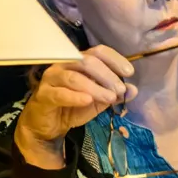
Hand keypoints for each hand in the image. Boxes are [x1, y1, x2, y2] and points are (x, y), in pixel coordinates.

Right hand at [15, 45, 137, 165]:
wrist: (48, 125)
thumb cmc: (73, 107)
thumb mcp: (98, 101)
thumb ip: (114, 94)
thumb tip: (133, 90)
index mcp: (78, 61)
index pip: (98, 51)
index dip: (115, 59)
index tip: (129, 72)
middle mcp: (64, 65)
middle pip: (87, 62)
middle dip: (107, 75)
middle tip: (120, 90)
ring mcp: (52, 79)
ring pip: (74, 77)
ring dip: (95, 87)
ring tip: (109, 98)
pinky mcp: (44, 95)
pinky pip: (60, 93)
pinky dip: (75, 96)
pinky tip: (88, 100)